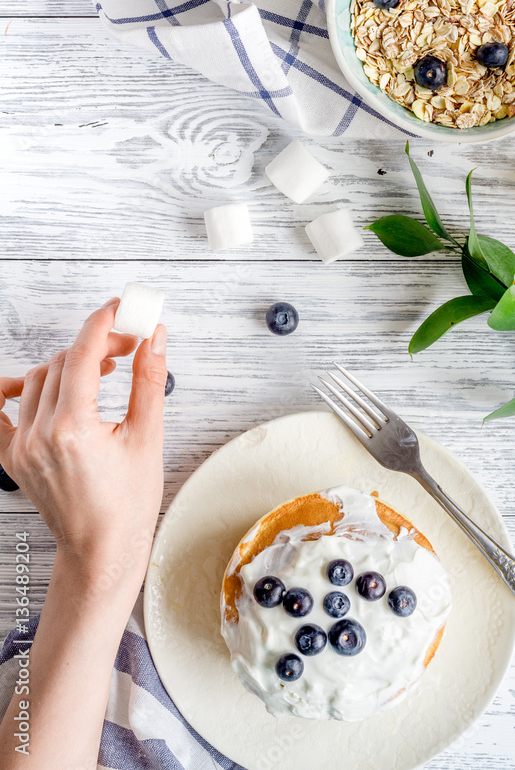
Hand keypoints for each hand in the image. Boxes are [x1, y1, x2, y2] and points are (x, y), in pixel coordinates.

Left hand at [0, 298, 167, 598]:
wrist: (101, 549)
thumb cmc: (128, 503)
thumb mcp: (148, 436)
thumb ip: (148, 379)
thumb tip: (153, 337)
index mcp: (73, 429)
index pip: (83, 353)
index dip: (104, 323)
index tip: (122, 310)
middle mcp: (39, 435)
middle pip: (62, 362)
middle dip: (96, 346)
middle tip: (128, 347)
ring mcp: (20, 447)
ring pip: (38, 379)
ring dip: (69, 366)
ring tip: (102, 371)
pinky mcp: (12, 456)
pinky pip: (0, 410)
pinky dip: (15, 389)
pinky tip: (35, 382)